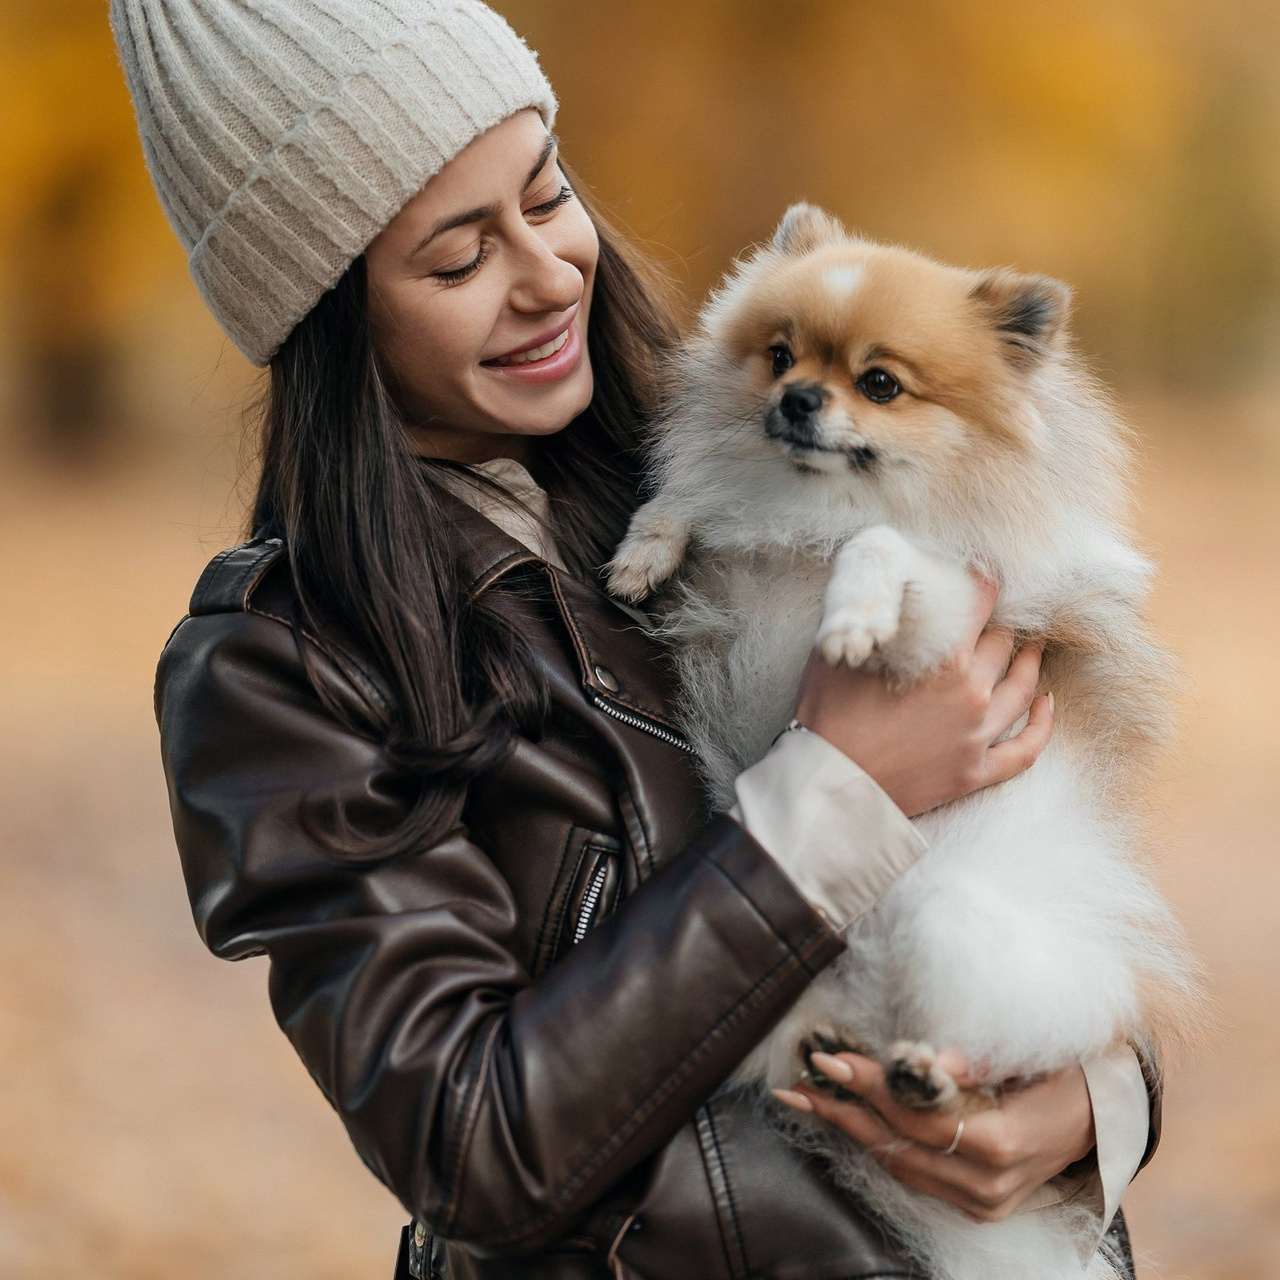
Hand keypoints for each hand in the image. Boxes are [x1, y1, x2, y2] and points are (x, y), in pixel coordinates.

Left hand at [775, 1051, 1095, 1221]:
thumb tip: (935, 1060)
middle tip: (799, 1081)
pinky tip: (845, 1119)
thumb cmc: (1067, 1070)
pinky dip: (877, 1143)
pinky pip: (914, 1173)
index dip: (873, 1088)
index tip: (832, 1059)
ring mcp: (981, 1202)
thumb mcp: (1034, 1055)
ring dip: (849, 1128)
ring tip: (804, 1098)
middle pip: (900, 1147)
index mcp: (1005, 1144)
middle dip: (845, 1110)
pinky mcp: (975, 1204)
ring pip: (899, 1165)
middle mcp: (989, 1184)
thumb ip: (982, 1060)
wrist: (1102, 1114)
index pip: (920, 1118)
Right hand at [794, 579, 1052, 816]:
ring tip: (1033, 650)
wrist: (830, 783)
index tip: (985, 575)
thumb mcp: (844, 653)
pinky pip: (1024, 750)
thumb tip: (887, 597)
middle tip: (999, 618)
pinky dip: (1041, 726)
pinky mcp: (975, 772)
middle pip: (1002, 645)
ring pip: (1021, 689)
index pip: (980, 605)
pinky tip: (1046, 705)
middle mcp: (971, 693)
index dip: (984, 584)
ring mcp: (977, 735)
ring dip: (1030, 665)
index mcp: (944, 658)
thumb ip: (874, 623)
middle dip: (1002, 627)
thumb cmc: (829, 715)